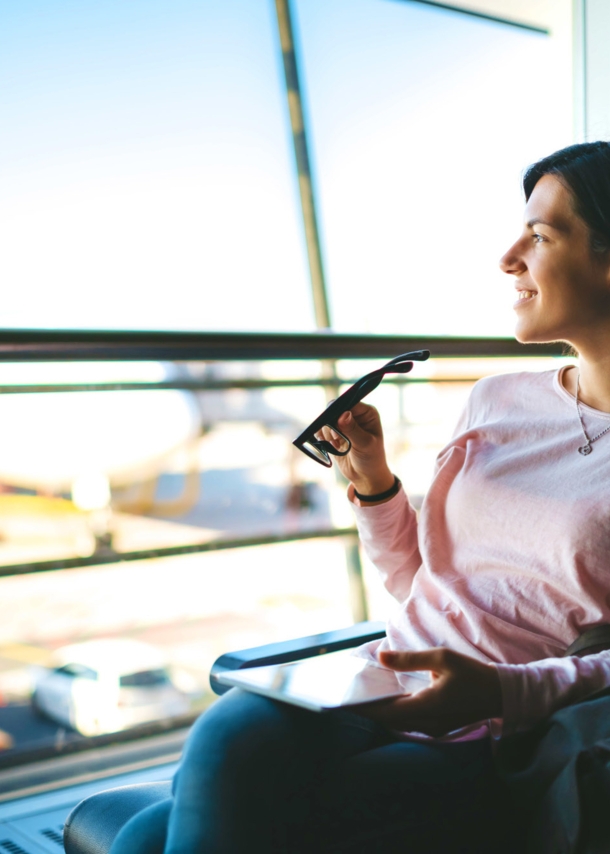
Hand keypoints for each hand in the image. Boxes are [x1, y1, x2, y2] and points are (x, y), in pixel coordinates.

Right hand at [318, 402, 393, 495]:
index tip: (336, 422)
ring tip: (337, 445)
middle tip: (336, 438)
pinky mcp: (333, 433)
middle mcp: (354, 415)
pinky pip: (320, 430)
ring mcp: (342, 424)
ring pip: (325, 420)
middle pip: (334, 409)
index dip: (340, 410)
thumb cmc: (371, 459)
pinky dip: (322, 438)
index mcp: (366, 412)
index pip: (349, 402)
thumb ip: (353, 429)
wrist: (365, 476)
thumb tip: (343, 414)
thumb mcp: (365, 444)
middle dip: (332, 424)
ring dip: (328, 433)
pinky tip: (331, 446)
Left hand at [352, 648, 502, 737]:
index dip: (363, 707)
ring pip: (398, 723)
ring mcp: (433, 729)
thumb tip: (380, 657)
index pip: (385, 712)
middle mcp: (426, 724)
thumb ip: (409, 659)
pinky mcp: (437, 727)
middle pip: (388, 720)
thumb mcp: (441, 658)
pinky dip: (395, 712)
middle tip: (349, 694)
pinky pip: (409, 723)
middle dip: (369, 709)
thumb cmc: (472, 674)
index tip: (344, 700)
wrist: (501, 694)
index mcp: (425, 707)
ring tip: (364, 695)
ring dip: (381, 711)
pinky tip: (389, 699)